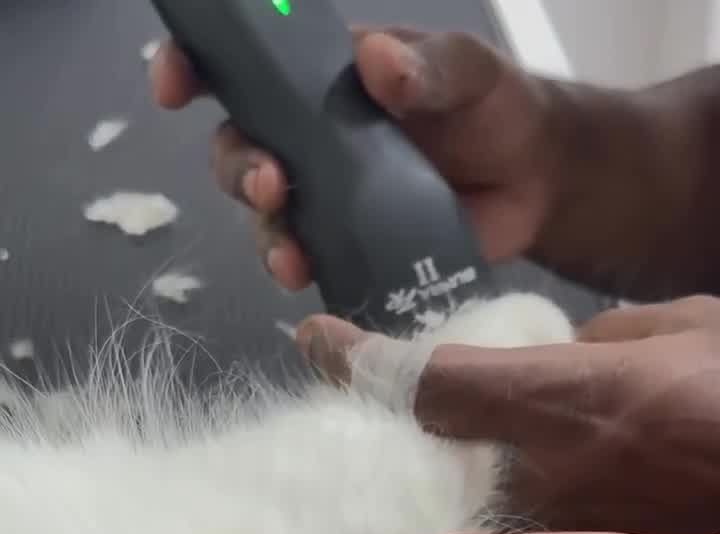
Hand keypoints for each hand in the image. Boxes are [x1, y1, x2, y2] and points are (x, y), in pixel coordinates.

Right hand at [149, 28, 565, 288]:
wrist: (537, 180)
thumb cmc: (495, 107)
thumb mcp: (468, 71)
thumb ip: (427, 66)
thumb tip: (375, 59)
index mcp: (323, 82)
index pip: (243, 69)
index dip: (196, 70)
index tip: (176, 83)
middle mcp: (310, 141)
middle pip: (240, 153)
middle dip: (239, 170)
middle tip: (270, 183)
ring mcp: (327, 201)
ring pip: (268, 219)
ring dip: (266, 236)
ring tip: (291, 254)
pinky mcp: (351, 251)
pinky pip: (310, 264)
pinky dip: (301, 273)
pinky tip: (307, 279)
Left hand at [298, 296, 719, 533]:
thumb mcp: (684, 329)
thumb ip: (602, 339)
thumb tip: (550, 354)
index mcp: (567, 402)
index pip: (432, 382)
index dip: (362, 362)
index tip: (315, 342)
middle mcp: (550, 479)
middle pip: (429, 463)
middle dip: (379, 446)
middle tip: (340, 433)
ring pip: (465, 515)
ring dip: (421, 495)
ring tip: (374, 482)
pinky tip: (463, 528)